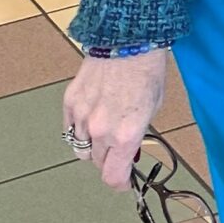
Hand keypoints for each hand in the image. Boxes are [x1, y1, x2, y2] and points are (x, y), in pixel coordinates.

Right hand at [62, 50, 167, 188]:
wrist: (128, 38)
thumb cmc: (147, 70)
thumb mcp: (153, 107)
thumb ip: (137, 134)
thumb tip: (128, 150)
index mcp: (126, 134)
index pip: (113, 177)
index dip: (119, 184)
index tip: (124, 182)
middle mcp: (101, 130)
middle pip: (98, 164)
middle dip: (109, 161)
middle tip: (118, 149)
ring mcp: (82, 117)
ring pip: (81, 149)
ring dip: (92, 146)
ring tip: (104, 131)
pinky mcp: (70, 102)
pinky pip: (70, 129)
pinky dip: (79, 129)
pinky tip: (90, 118)